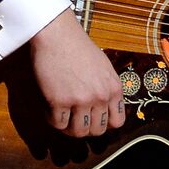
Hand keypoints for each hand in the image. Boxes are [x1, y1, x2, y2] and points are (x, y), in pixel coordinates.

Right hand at [29, 8, 125, 137]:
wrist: (59, 35)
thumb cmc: (80, 48)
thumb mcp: (105, 68)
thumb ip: (108, 89)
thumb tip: (105, 112)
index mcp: (114, 88)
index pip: (117, 122)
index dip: (104, 124)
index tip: (94, 119)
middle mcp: (100, 96)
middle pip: (97, 131)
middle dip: (86, 128)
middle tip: (75, 119)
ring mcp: (80, 100)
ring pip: (77, 132)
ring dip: (69, 128)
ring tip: (63, 116)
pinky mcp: (59, 101)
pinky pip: (57, 124)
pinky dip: (53, 120)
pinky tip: (51, 109)